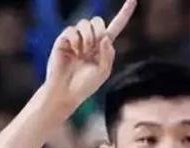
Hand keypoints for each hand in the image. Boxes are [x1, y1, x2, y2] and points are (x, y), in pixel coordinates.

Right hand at [44, 0, 136, 114]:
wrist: (67, 92)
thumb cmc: (85, 85)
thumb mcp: (103, 72)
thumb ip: (108, 54)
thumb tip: (105, 37)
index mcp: (103, 46)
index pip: (116, 26)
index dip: (125, 13)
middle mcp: (90, 39)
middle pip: (98, 20)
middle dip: (98, 33)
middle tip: (93, 49)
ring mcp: (76, 38)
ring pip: (85, 23)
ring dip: (87, 38)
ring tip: (82, 54)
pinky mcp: (64, 39)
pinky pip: (72, 30)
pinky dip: (75, 42)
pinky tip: (73, 53)